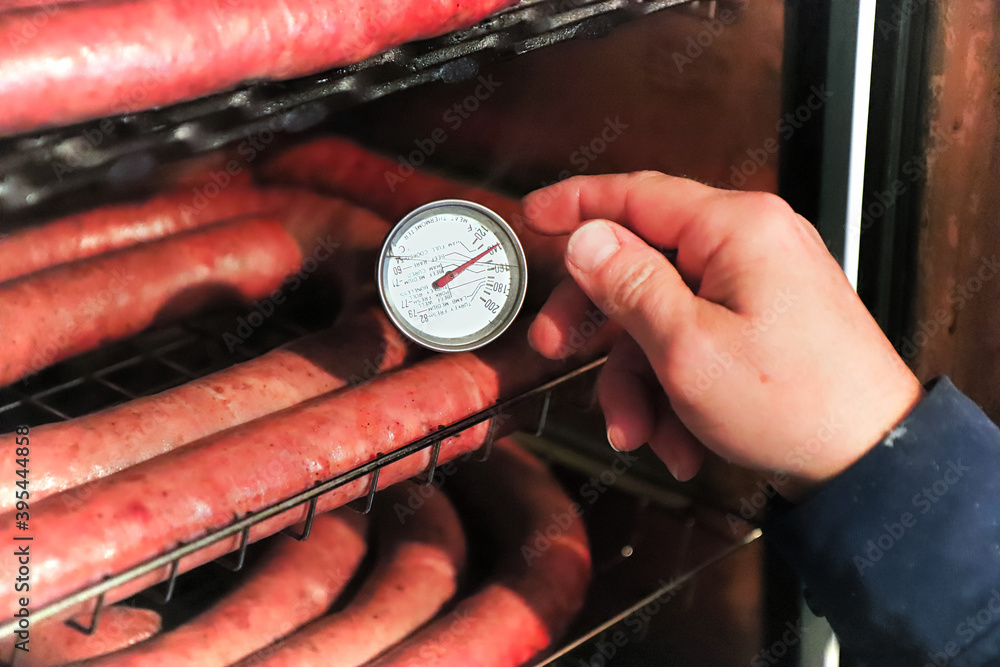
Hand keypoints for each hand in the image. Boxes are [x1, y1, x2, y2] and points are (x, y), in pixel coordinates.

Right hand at [522, 172, 923, 498]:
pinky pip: (693, 338)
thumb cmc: (798, 405)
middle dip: (600, 322)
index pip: (636, 194)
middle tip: (560, 346)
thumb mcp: (686, 348)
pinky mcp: (762, 319)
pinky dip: (673, 388)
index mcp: (736, 229)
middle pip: (641, 263)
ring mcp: (758, 283)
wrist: (868, 461)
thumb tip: (586, 238)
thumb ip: (628, 285)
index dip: (576, 204)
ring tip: (638, 429)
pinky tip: (675, 435)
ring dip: (638, 378)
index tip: (535, 214)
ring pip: (662, 315)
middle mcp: (751, 244)